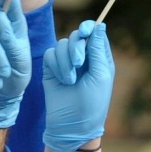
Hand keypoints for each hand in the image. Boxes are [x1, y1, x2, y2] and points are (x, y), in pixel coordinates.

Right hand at [44, 20, 113, 151]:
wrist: (72, 125)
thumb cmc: (92, 103)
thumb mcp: (100, 75)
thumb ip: (98, 50)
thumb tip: (99, 25)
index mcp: (99, 58)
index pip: (94, 33)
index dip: (89, 28)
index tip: (85, 30)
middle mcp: (83, 58)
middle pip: (76, 36)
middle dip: (76, 47)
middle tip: (79, 63)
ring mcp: (66, 64)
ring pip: (61, 44)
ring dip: (66, 60)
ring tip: (70, 80)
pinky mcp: (51, 70)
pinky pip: (50, 55)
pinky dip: (56, 65)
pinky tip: (62, 80)